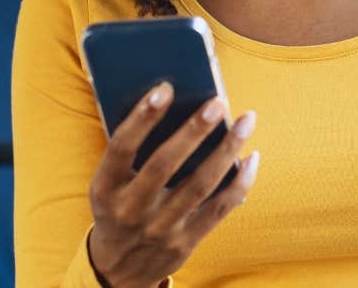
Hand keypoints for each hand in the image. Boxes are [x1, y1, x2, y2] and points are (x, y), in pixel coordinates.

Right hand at [86, 83, 259, 287]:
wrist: (118, 270)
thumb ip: (133, 154)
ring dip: (227, 149)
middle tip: (218, 101)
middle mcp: (130, 210)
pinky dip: (240, 182)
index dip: (142, 117)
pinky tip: (252, 157)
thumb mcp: (110, 185)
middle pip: (165, 164)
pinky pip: (220, 208)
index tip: (165, 87)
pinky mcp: (185, 243)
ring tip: (246, 120)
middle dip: (194, 130)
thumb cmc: (118, 208)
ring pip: (200, 184)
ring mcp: (159, 229)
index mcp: (105, 189)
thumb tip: (180, 108)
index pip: (120, 147)